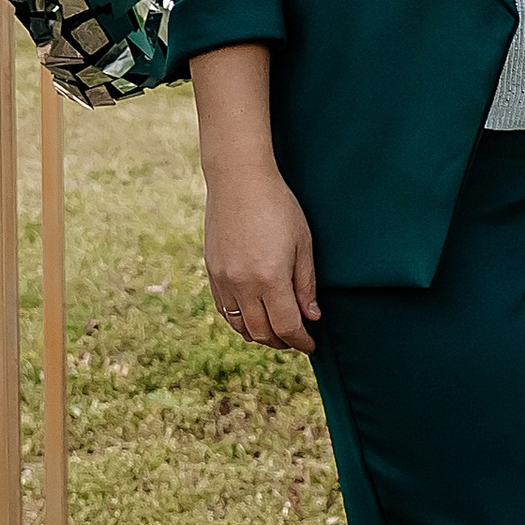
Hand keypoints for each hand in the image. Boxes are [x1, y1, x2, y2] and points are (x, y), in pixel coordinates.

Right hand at [204, 162, 320, 355]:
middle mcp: (243, 285)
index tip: (311, 344)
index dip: (301, 341)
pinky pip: (225, 311)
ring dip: (260, 335)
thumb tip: (311, 316)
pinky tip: (253, 316)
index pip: (287, 326)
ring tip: (276, 331)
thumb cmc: (278, 206)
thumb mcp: (302, 244)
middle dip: (282, 342)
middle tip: (296, 339)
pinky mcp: (212, 272)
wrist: (239, 180)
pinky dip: (240, 322)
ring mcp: (224, 280)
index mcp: (270, 278)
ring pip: (240, 326)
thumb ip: (306, 285)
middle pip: (262, 332)